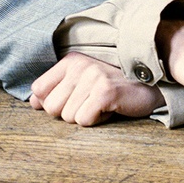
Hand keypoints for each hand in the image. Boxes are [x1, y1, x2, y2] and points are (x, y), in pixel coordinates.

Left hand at [29, 52, 161, 125]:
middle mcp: (79, 65)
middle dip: (69, 113)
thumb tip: (33, 102)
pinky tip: (109, 110)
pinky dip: (97, 121)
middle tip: (90, 104)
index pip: (38, 89)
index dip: (51, 102)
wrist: (150, 87)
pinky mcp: (105, 92)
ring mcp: (93, 77)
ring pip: (68, 116)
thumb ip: (56, 90)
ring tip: (102, 105)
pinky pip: (84, 120)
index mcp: (70, 61)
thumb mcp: (82, 84)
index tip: (73, 100)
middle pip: (51, 107)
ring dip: (86, 117)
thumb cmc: (113, 89)